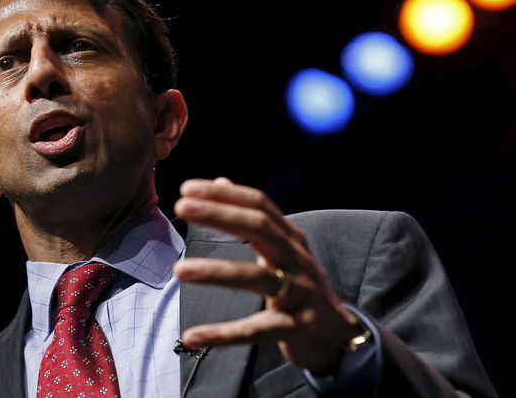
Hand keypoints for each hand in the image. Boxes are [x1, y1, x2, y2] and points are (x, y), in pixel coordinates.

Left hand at [173, 177, 361, 371]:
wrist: (337, 335)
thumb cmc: (300, 285)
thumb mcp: (282, 248)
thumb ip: (252, 217)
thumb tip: (221, 181)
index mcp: (290, 238)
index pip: (259, 205)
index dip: (225, 195)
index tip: (187, 188)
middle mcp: (297, 260)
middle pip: (260, 229)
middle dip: (220, 216)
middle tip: (181, 208)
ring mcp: (298, 294)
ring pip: (256, 278)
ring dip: (215, 272)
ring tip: (179, 269)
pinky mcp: (294, 329)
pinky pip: (255, 330)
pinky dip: (222, 334)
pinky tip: (192, 336)